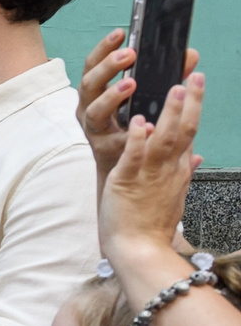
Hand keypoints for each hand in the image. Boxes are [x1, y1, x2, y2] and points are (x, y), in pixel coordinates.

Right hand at [79, 28, 201, 174]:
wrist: (124, 164)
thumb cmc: (132, 123)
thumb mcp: (146, 95)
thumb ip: (165, 75)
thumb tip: (189, 55)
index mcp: (96, 91)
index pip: (93, 64)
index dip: (104, 48)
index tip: (121, 33)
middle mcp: (88, 107)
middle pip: (89, 83)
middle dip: (107, 67)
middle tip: (129, 55)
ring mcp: (94, 129)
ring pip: (94, 110)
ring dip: (111, 95)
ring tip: (131, 84)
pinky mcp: (104, 148)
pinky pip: (113, 138)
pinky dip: (130, 131)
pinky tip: (146, 124)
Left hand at [102, 73, 205, 267]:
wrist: (140, 249)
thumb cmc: (152, 224)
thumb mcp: (175, 194)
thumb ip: (185, 172)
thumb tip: (198, 155)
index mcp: (178, 170)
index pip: (190, 133)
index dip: (194, 107)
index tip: (196, 83)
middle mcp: (168, 169)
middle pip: (185, 130)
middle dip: (190, 102)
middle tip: (192, 76)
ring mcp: (149, 174)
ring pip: (164, 138)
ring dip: (169, 112)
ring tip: (173, 88)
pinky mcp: (128, 182)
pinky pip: (134, 156)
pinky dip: (137, 138)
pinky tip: (138, 121)